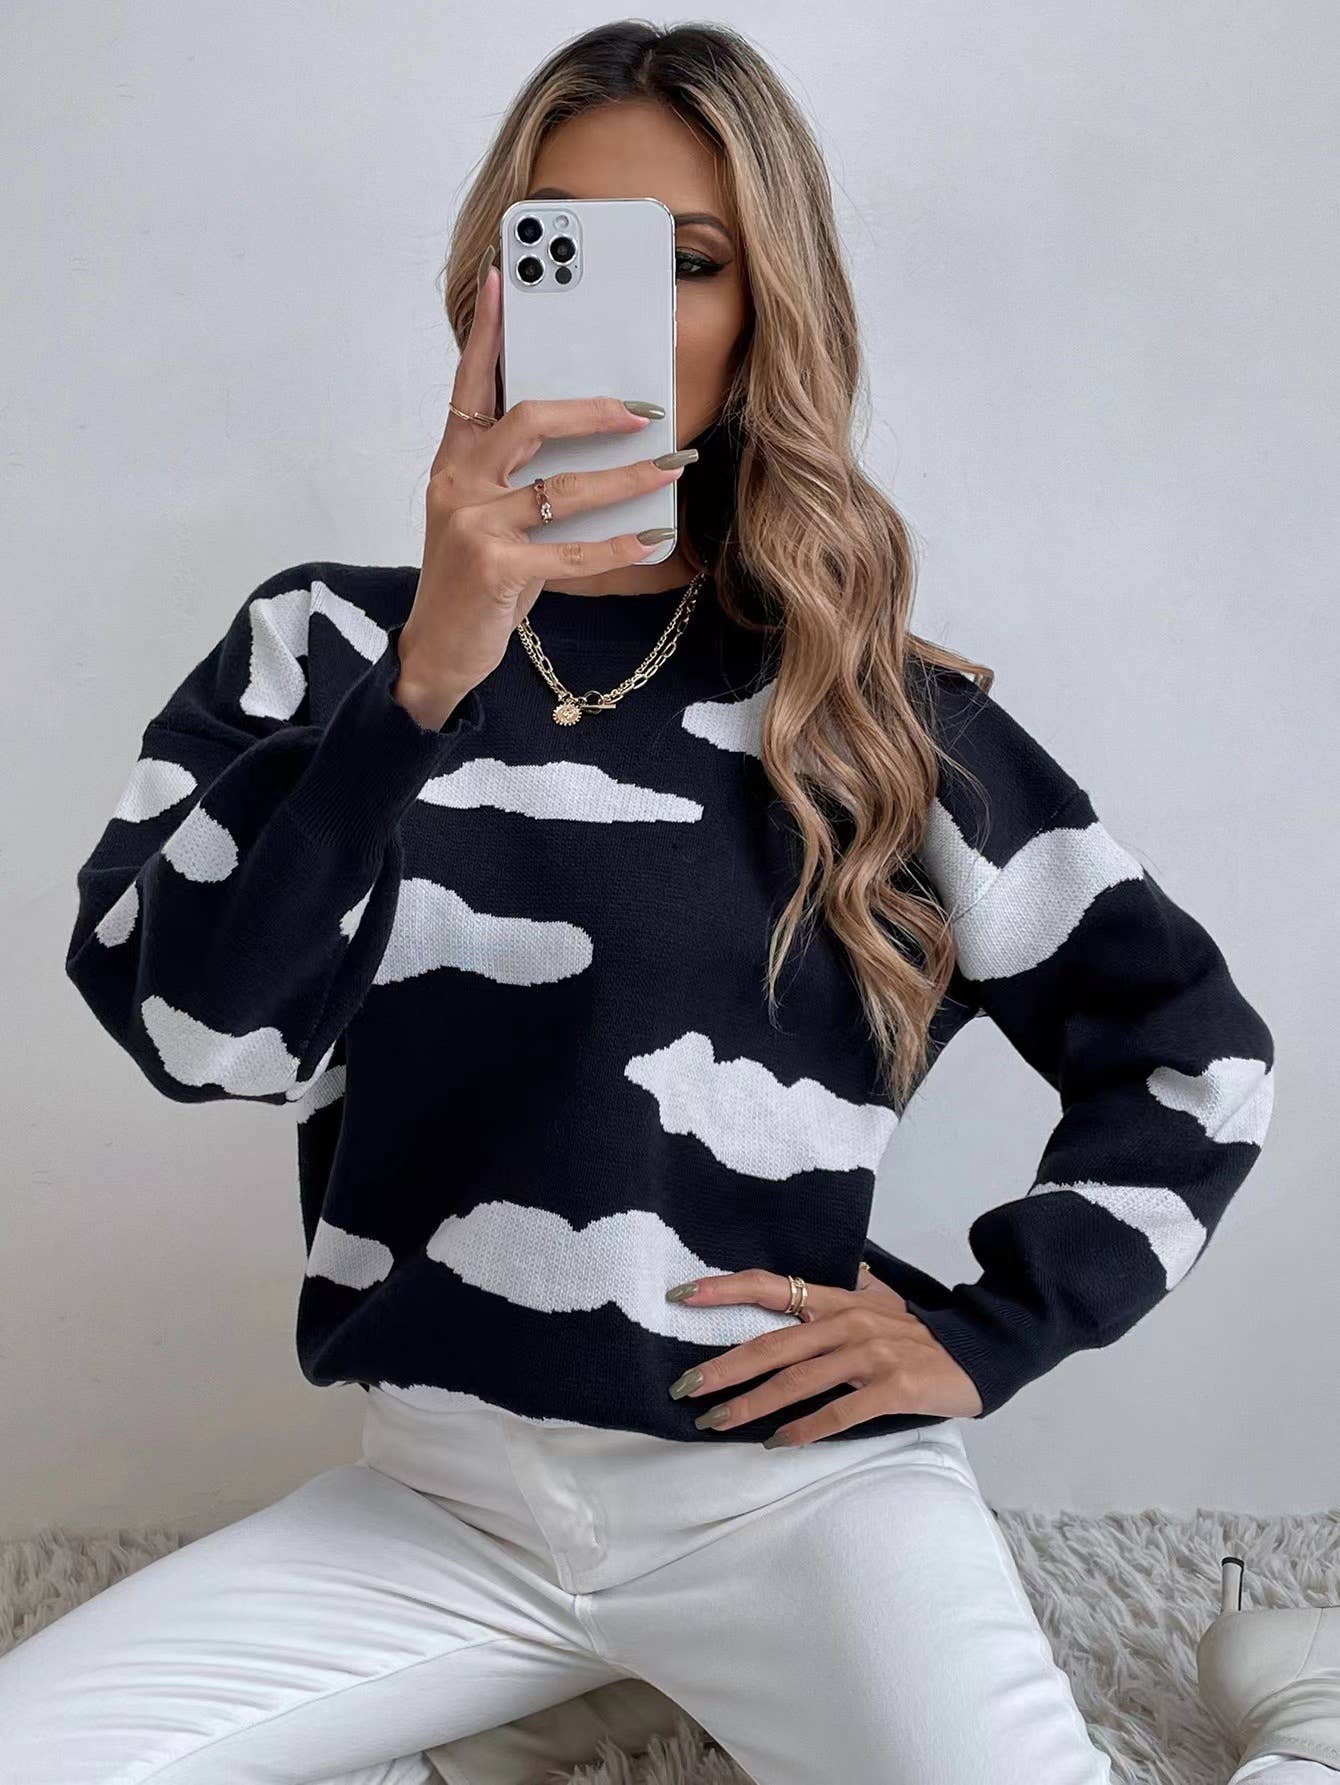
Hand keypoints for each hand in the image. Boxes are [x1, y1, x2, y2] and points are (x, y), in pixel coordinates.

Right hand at [395, 253, 691, 724]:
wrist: (437, 652)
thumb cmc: (470, 582)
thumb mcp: (482, 520)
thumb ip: (517, 481)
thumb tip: (590, 449)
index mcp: (454, 463)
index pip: (470, 385)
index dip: (489, 332)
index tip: (505, 278)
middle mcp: (458, 485)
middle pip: (528, 422)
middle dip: (592, 411)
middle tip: (643, 411)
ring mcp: (474, 526)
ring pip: (563, 488)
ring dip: (627, 479)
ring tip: (671, 468)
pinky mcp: (496, 569)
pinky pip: (571, 551)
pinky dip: (617, 547)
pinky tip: (651, 539)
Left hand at [665, 1266, 983, 1443]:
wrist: (980, 1352)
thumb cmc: (918, 1335)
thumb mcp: (877, 1304)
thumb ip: (838, 1295)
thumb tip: (802, 1283)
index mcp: (837, 1299)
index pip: (769, 1285)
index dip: (724, 1289)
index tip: (680, 1296)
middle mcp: (848, 1320)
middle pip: (773, 1344)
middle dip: (724, 1368)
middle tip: (684, 1388)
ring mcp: (872, 1352)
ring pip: (798, 1380)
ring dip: (753, 1405)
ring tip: (717, 1422)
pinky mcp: (894, 1385)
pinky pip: (841, 1410)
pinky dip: (806, 1429)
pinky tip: (779, 1443)